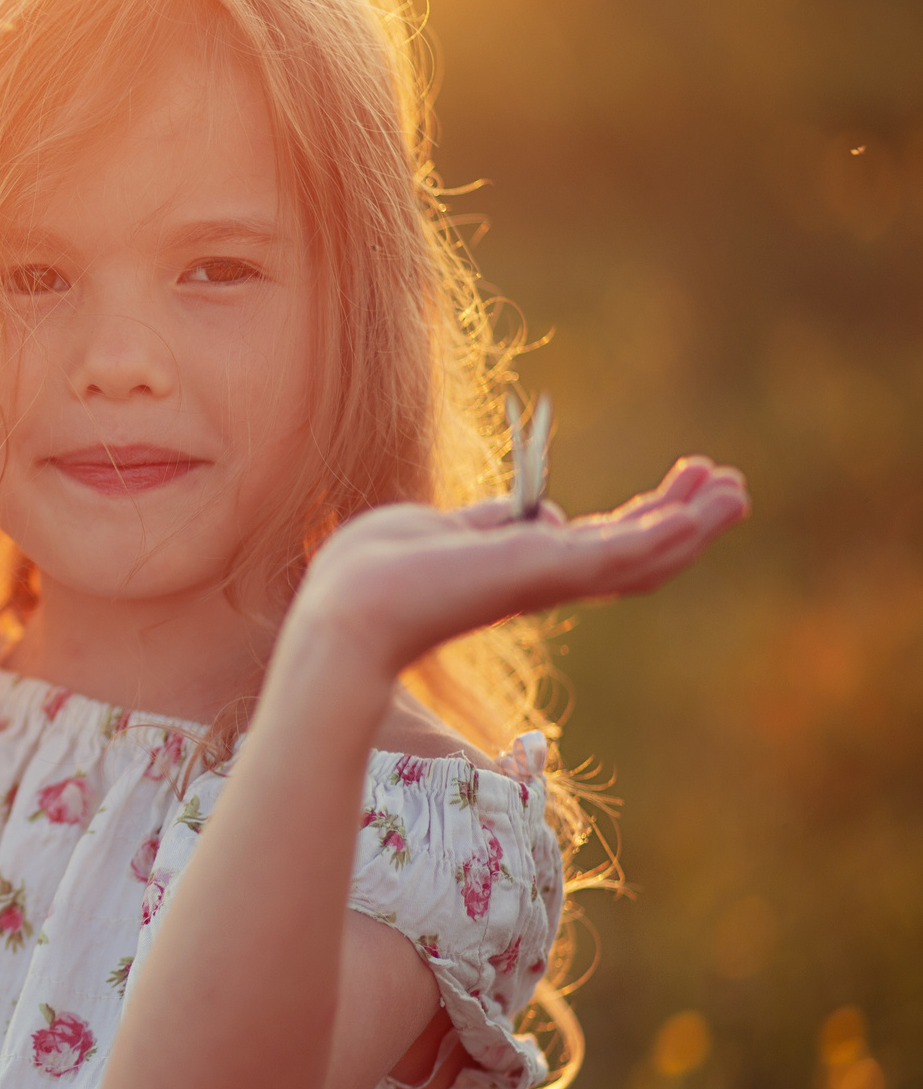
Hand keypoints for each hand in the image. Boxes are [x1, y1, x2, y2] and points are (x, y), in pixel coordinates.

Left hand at [292, 455, 749, 678]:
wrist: (349, 611)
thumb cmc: (374, 574)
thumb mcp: (444, 528)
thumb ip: (493, 522)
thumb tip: (540, 514)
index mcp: (521, 568)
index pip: (602, 544)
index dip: (648, 515)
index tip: (687, 476)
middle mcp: (543, 579)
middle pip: (636, 551)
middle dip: (686, 517)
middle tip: (734, 484)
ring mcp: (547, 579)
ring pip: (642, 556)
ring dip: (694, 525)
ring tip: (738, 492)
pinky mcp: (544, 572)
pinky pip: (619, 556)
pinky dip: (663, 536)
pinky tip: (698, 516)